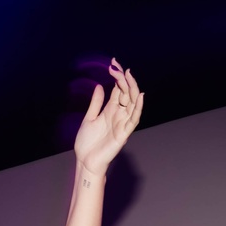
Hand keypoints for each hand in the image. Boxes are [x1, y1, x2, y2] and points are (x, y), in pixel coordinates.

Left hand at [73, 58, 143, 175]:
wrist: (85, 161)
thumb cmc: (87, 143)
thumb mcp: (89, 118)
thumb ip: (96, 103)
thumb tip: (100, 86)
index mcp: (110, 111)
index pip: (119, 90)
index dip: (118, 77)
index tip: (113, 64)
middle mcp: (119, 115)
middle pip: (127, 94)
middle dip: (124, 79)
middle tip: (119, 66)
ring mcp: (122, 124)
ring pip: (132, 103)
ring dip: (132, 89)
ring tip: (129, 75)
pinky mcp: (124, 133)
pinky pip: (134, 119)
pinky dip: (138, 107)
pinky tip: (139, 96)